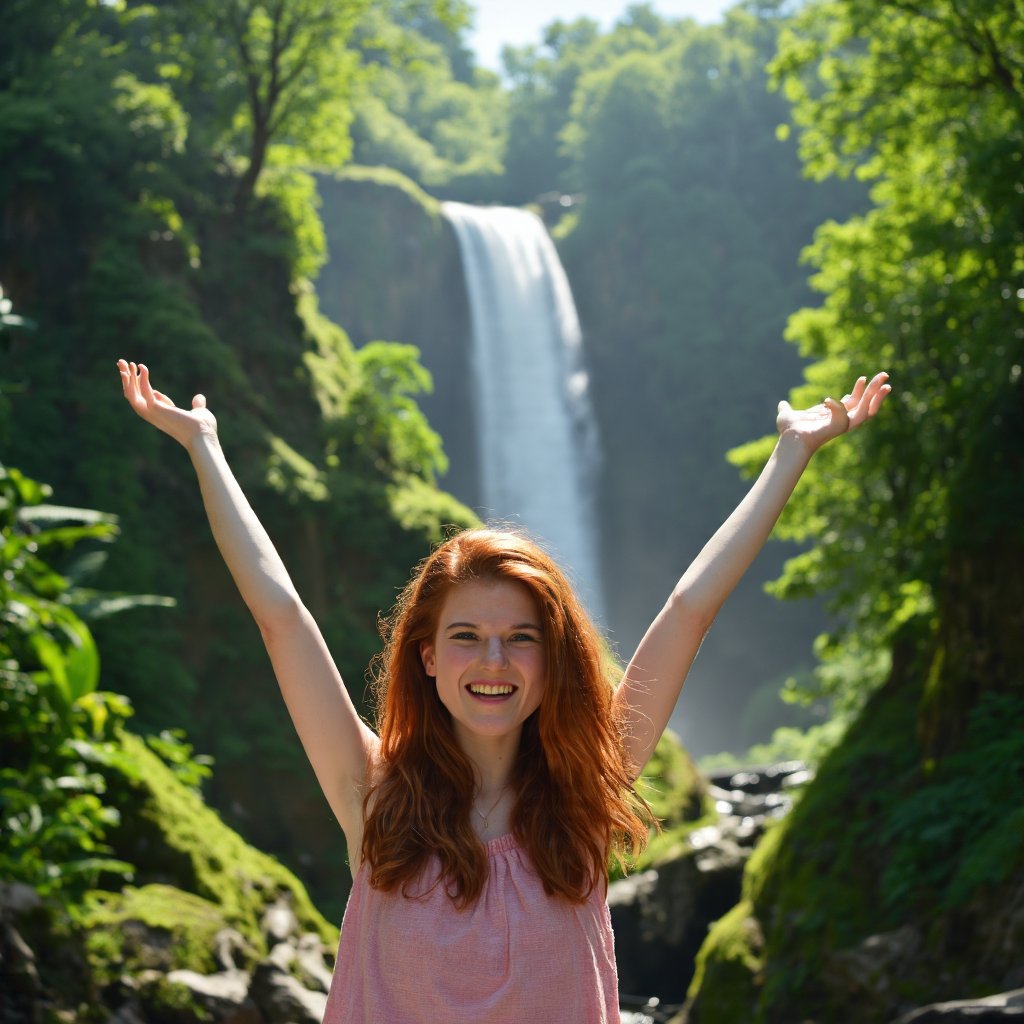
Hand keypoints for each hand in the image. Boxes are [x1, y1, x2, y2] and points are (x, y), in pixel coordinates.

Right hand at [117, 359, 216, 449]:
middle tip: (121, 362)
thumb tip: (199, 398)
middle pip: (132, 396)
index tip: (141, 368)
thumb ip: (197, 405)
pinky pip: (145, 392)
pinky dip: (142, 379)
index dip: (140, 383)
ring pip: (132, 395)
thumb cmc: (203, 429)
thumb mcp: (200, 413)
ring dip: (126, 379)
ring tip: (123, 362)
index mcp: (160, 415)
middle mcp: (153, 415)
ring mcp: (153, 413)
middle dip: (126, 379)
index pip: (143, 398)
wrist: (205, 437)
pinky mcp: (157, 409)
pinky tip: (143, 367)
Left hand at [776, 371, 890, 452]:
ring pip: (866, 411)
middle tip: (885, 375)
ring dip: (875, 396)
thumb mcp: (788, 415)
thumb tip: (782, 404)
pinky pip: (845, 416)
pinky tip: (826, 400)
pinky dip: (837, 406)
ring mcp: (841, 425)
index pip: (855, 403)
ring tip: (885, 383)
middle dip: (876, 390)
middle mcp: (842, 421)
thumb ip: (787, 408)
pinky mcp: (837, 429)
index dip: (861, 391)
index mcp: (835, 416)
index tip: (862, 378)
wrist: (788, 440)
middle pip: (866, 405)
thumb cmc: (790, 431)